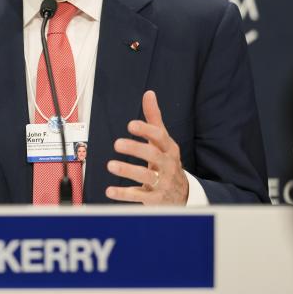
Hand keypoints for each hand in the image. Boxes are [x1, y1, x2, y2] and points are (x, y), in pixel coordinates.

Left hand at [105, 90, 189, 204]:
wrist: (183, 195)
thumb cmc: (167, 162)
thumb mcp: (163, 141)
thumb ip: (154, 119)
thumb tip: (149, 94)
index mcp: (169, 149)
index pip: (160, 137)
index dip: (146, 130)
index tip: (131, 125)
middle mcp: (168, 165)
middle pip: (153, 155)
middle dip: (135, 148)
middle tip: (117, 143)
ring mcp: (163, 183)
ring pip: (146, 176)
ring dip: (128, 170)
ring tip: (111, 165)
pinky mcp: (155, 199)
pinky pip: (139, 196)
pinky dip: (124, 194)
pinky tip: (109, 190)